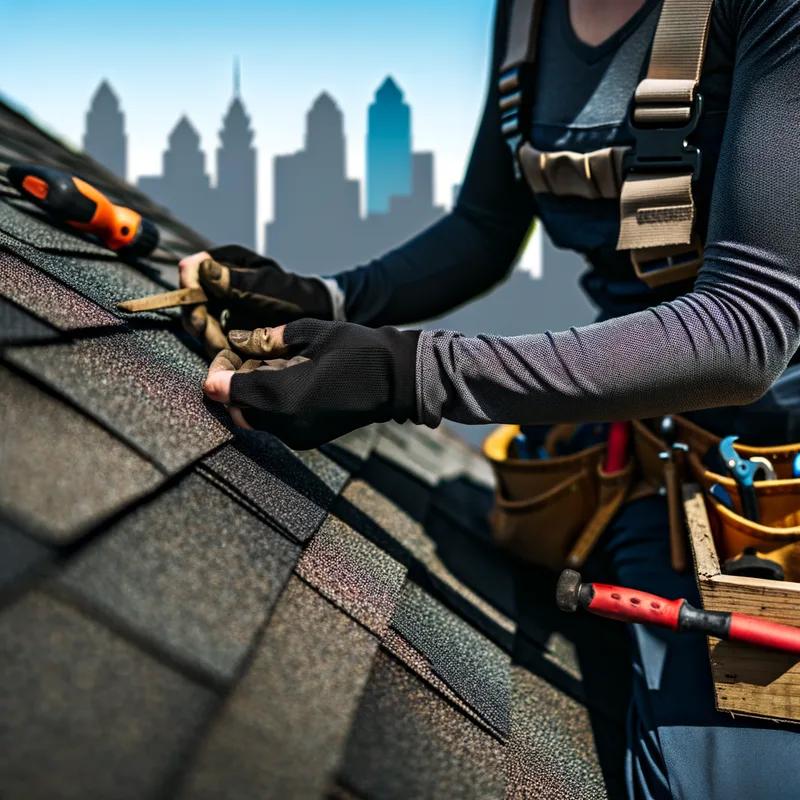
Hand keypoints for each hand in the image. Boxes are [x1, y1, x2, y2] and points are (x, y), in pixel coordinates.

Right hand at [179, 244, 334, 355]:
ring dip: (209, 338)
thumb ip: (234, 280)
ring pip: (199, 324)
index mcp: (226, 263)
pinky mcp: (226, 328)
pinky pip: (213, 339)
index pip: (192, 269)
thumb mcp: (266, 286)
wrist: (315, 316)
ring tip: (227, 349)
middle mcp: (218, 284)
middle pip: (191, 301)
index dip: (189, 286)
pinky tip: (233, 356)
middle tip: (212, 334)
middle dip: (199, 320)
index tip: (196, 303)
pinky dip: (220, 349)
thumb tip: (203, 268)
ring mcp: (220, 307)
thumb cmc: (294, 294)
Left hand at [202, 319, 419, 448]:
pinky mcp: (308, 438)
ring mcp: (299, 434)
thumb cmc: (360, 351)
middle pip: (238, 410)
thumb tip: (240, 339)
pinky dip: (269, 405)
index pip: (231, 391)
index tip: (220, 360)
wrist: (398, 380)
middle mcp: (287, 422)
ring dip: (250, 396)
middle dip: (231, 387)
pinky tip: (283, 382)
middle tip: (239, 361)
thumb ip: (271, 338)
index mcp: (285, 394)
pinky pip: (275, 424)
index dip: (218, 376)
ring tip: (264, 368)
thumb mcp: (313, 333)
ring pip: (255, 419)